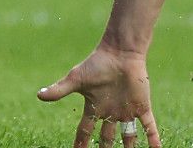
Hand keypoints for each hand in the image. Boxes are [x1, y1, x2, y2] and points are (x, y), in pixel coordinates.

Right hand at [38, 47, 161, 147]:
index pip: (85, 131)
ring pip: (128, 137)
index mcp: (94, 108)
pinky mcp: (142, 108)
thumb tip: (38, 95)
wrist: (120, 54)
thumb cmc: (96, 64)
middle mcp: (110, 113)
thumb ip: (59, 89)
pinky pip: (149, 127)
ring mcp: (126, 111)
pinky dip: (154, 140)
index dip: (81, 143)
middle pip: (106, 138)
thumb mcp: (76, 79)